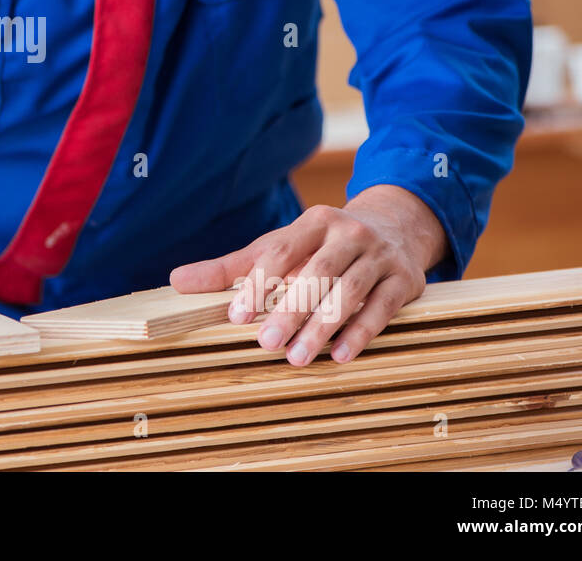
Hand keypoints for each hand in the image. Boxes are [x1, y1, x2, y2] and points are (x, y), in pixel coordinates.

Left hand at [169, 185, 446, 366]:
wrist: (395, 226)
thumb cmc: (321, 246)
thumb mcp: (280, 247)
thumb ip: (231, 268)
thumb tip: (177, 281)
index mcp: (313, 222)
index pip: (280, 251)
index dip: (258, 283)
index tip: (237, 315)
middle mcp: (348, 233)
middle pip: (316, 273)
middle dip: (290, 310)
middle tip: (266, 344)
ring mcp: (379, 255)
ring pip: (350, 292)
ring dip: (323, 327)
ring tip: (298, 358)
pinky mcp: (404, 279)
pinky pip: (381, 308)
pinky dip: (361, 333)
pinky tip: (340, 356)